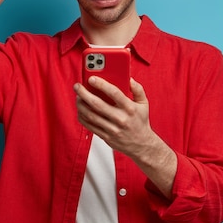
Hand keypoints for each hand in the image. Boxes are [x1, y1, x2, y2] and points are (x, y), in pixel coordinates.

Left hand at [74, 76, 177, 197]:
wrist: (141, 144)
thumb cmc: (140, 122)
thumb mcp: (144, 104)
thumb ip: (137, 89)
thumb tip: (129, 78)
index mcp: (130, 108)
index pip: (114, 93)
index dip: (101, 84)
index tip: (91, 78)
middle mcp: (120, 119)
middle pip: (97, 104)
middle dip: (84, 93)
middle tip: (77, 86)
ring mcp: (112, 129)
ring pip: (91, 115)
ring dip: (80, 105)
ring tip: (77, 97)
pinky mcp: (105, 136)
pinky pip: (89, 126)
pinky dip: (82, 116)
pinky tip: (80, 109)